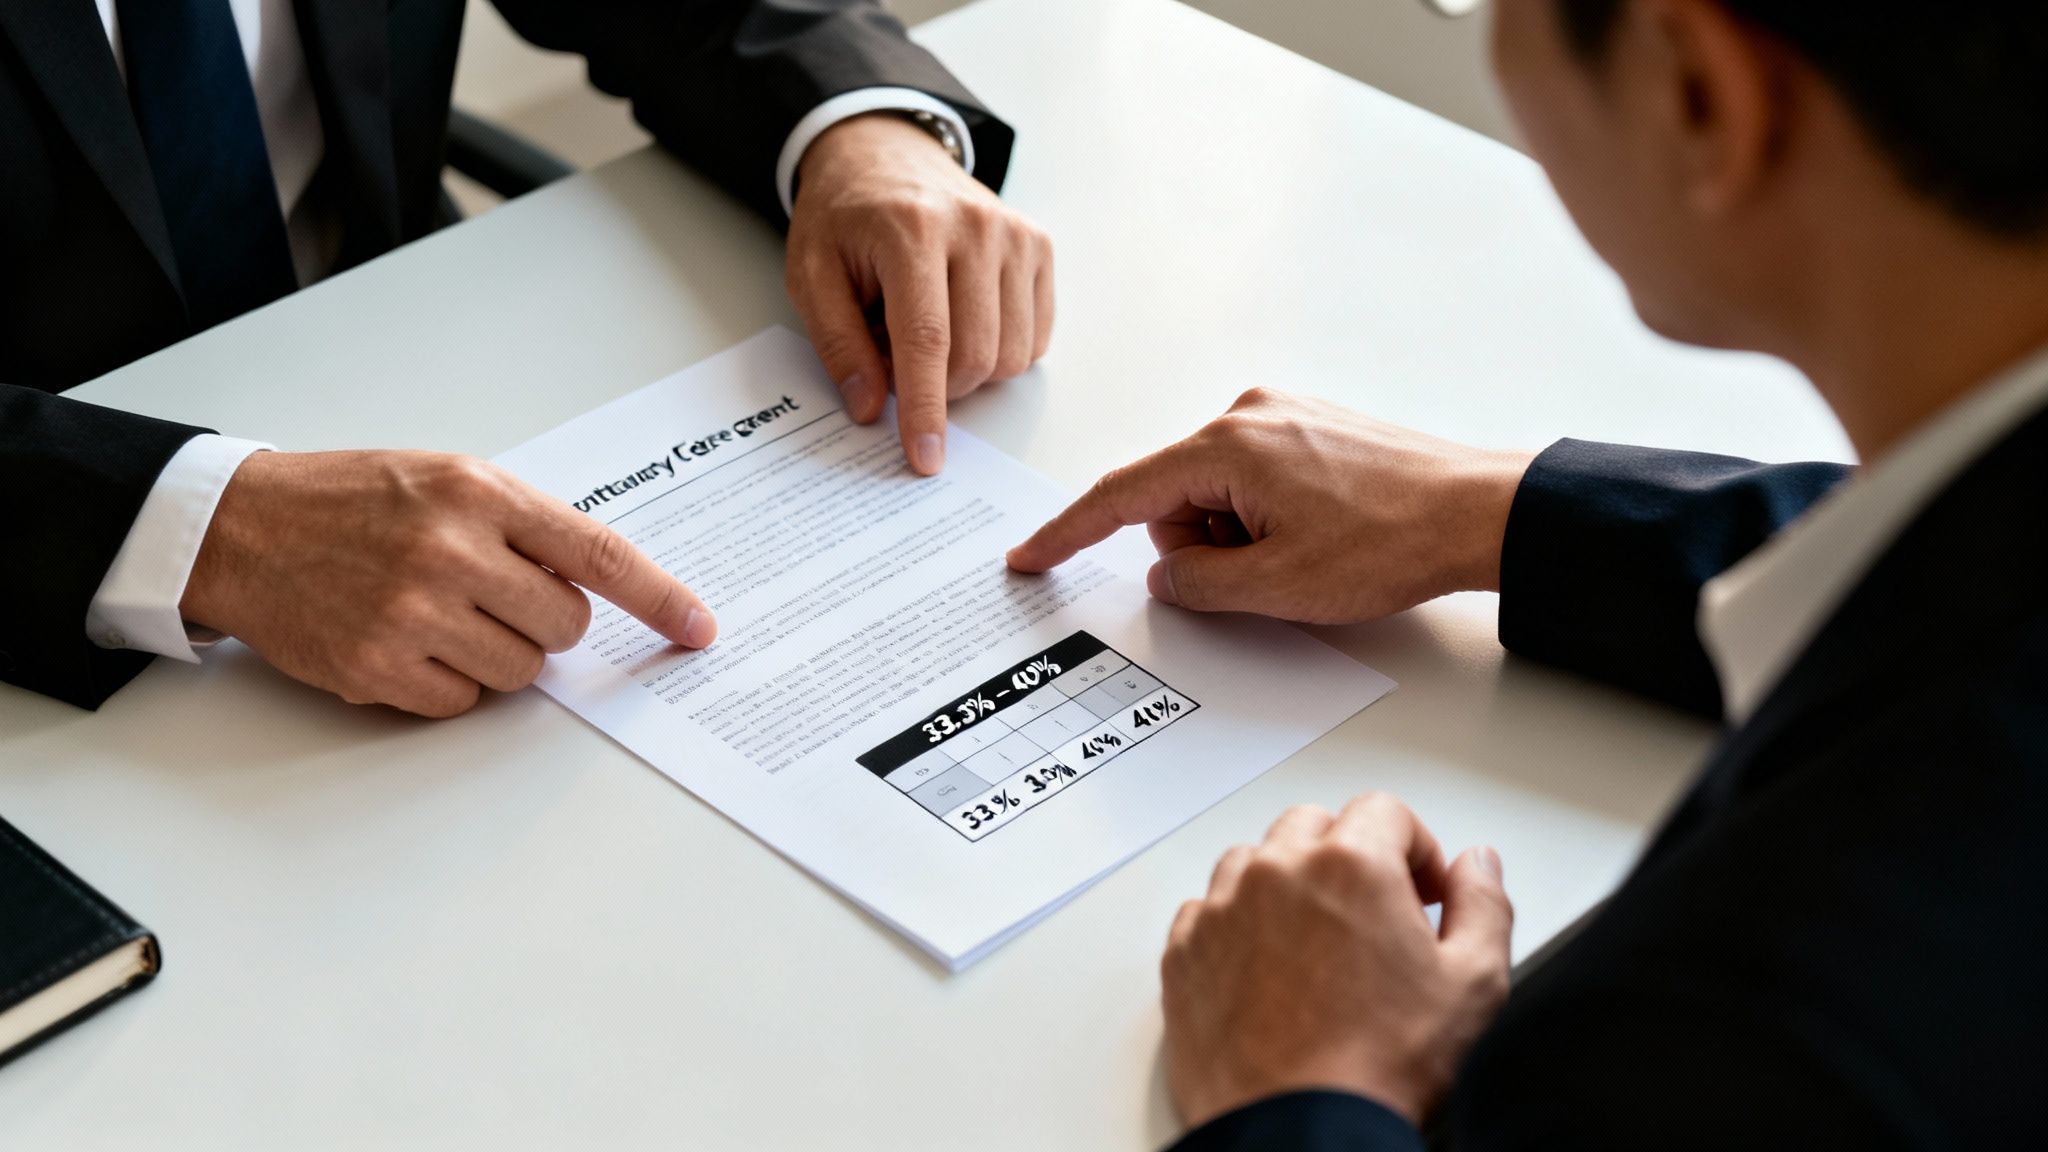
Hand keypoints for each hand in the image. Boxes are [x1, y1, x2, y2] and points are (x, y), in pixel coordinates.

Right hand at [179, 450, 715, 717]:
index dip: (658, 596)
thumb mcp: (446, 480)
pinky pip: (462, 702)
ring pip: (520, 671)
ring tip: (441, 615)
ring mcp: (413, 613)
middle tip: (493, 598)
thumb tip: (597, 586)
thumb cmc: (354, 501)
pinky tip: (407, 643)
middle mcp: (450, 551)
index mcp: (479, 493)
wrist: (244, 528)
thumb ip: (523, 525)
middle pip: (565, 627)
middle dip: (545, 623)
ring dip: (497, 655)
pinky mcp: (378, 668)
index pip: (596, 551)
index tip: (699, 627)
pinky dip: (447, 683)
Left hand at [787, 112, 1054, 474]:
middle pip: (976, 356)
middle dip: (938, 389)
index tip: (924, 456)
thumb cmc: (846, 218)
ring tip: (927, 335)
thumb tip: (871, 408)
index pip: (927, 340)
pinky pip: (1034, 337)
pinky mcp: (1038, 247)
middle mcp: (975, 228)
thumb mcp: (811, 276)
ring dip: (968, 372)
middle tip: (894, 361)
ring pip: (1012, 355)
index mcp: (911, 230)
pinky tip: (963, 322)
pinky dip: (999, 351)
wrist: (886, 154)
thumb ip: (838, 344)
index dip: (925, 408)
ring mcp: (1015, 236)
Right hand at [1007, 389, 1534, 621]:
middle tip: (1265, 577)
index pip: (1120, 495)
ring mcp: (1283, 416)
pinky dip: (1268, 519)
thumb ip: (1197, 583)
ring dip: (1241, 538)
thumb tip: (1168, 573)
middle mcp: (1248, 415)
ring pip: (1216, 495)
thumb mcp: (1276, 589)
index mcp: (1227, 446)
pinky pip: (1255, 482)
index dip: (1069, 533)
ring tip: (1308, 556)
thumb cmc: (1392, 542)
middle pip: (1173, 499)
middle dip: (1201, 549)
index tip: (1030, 557)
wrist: (1481, 513)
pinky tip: (1321, 537)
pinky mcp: (1312, 429)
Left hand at [1163, 795, 1512, 1129]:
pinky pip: (1209, 910)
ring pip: (1255, 861)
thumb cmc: (1377, 1067)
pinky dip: (1239, 926)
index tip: (1425, 891)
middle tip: (1376, 917)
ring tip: (1320, 944)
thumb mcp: (1474, 984)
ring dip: (1289, 884)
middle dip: (1350, 858)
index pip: (1384, 810)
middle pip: (1315, 826)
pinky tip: (1271, 971)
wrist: (1298, 1130)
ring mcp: (1222, 909)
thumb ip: (1484, 905)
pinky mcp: (1185, 952)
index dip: (1415, 848)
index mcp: (1350, 864)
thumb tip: (1479, 865)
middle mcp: (1277, 872)